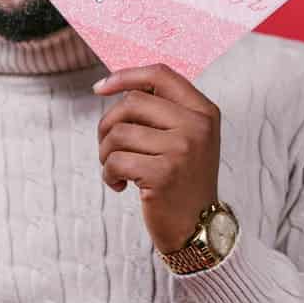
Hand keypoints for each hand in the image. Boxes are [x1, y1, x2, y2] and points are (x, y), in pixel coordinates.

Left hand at [94, 63, 220, 254]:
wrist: (197, 228)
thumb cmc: (183, 181)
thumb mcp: (186, 138)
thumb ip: (163, 111)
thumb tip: (118, 86)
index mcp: (203, 111)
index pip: (160, 74)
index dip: (125, 76)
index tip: (99, 88)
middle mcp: (196, 126)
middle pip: (132, 102)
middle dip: (108, 125)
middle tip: (108, 148)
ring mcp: (181, 149)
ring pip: (118, 133)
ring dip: (106, 154)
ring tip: (116, 170)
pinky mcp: (163, 174)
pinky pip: (115, 161)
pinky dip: (108, 175)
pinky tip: (119, 186)